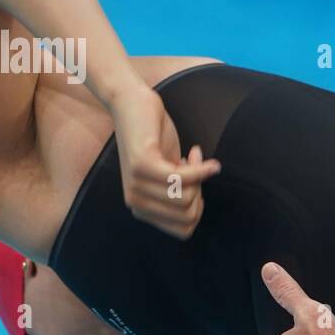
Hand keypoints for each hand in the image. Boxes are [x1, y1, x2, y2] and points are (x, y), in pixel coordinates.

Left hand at [109, 85, 220, 238]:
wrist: (133, 105)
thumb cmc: (155, 139)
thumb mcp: (170, 175)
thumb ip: (178, 196)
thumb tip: (195, 211)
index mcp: (141, 209)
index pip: (184, 229)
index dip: (198, 207)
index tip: (195, 183)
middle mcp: (135, 202)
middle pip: (188, 215)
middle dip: (201, 192)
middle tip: (194, 167)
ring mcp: (136, 185)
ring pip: (187, 198)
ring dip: (199, 174)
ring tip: (191, 155)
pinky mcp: (142, 166)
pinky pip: (181, 178)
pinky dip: (199, 167)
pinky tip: (197, 151)